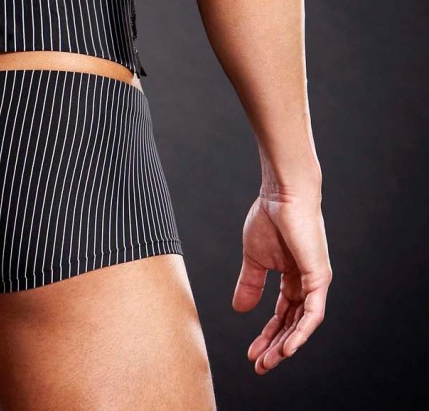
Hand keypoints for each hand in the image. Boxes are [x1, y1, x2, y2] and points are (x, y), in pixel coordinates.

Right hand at [232, 187, 331, 374]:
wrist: (281, 194)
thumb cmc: (269, 217)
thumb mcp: (254, 258)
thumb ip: (250, 284)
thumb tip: (239, 310)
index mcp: (292, 277)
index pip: (281, 314)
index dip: (267, 334)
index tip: (251, 353)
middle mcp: (306, 283)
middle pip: (292, 323)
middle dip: (275, 346)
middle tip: (260, 366)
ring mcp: (315, 281)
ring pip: (303, 324)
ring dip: (286, 345)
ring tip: (269, 362)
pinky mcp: (320, 278)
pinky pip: (313, 314)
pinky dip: (301, 333)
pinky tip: (287, 348)